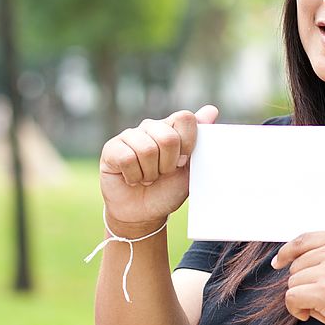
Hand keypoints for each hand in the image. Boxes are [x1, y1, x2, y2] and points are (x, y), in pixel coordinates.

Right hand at [99, 105, 218, 230]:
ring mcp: (130, 135)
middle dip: (168, 164)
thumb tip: (211, 110)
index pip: (185, 118)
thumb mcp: (191, 170)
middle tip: (162, 173)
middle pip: (168, 137)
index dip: (187, 144)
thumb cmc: (168, 190)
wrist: (143, 214)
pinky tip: (132, 179)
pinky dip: (133, 176)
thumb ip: (201, 142)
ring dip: (150, 173)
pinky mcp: (112, 148)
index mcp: (172, 128)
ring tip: (148, 178)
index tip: (183, 162)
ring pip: (147, 149)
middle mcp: (151, 127)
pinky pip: (127, 158)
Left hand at [272, 232, 324, 324]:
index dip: (287, 251)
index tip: (278, 262)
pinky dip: (297, 309)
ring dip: (304, 299)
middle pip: (296, 265)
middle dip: (304, 285)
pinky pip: (292, 297)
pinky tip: (313, 315)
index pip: (305, 239)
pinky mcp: (324, 291)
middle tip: (324, 300)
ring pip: (293, 283)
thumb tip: (302, 263)